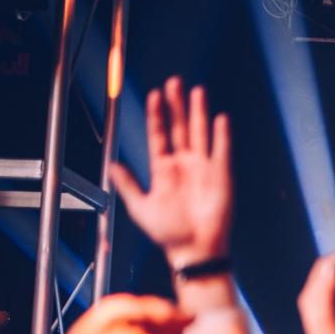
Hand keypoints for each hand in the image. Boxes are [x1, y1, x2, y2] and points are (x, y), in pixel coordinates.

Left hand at [111, 77, 233, 267]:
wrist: (194, 251)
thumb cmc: (169, 234)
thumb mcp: (140, 208)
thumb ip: (128, 184)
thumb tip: (112, 164)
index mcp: (164, 169)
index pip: (159, 135)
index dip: (156, 115)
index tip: (154, 95)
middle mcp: (184, 164)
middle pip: (180, 127)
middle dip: (177, 105)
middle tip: (174, 82)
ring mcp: (204, 168)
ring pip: (200, 133)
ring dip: (199, 113)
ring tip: (198, 91)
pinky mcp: (222, 176)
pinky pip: (222, 152)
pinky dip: (222, 136)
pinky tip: (221, 120)